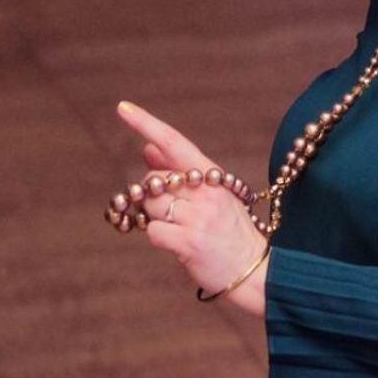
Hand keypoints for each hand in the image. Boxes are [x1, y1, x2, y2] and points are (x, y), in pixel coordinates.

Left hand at [116, 101, 268, 311]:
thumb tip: (148, 148)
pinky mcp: (189, 242)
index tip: (122, 108)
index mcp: (213, 175)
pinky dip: (158, 239)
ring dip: (156, 220)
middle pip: (153, 180)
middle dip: (153, 197)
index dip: (146, 123)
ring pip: (150, 206)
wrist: (255, 270)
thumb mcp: (212, 196)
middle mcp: (207, 191)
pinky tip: (179, 246)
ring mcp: (199, 216)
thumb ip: (180, 172)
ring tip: (182, 230)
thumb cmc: (229, 231)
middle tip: (177, 215)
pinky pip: (152, 232)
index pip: (174, 142)